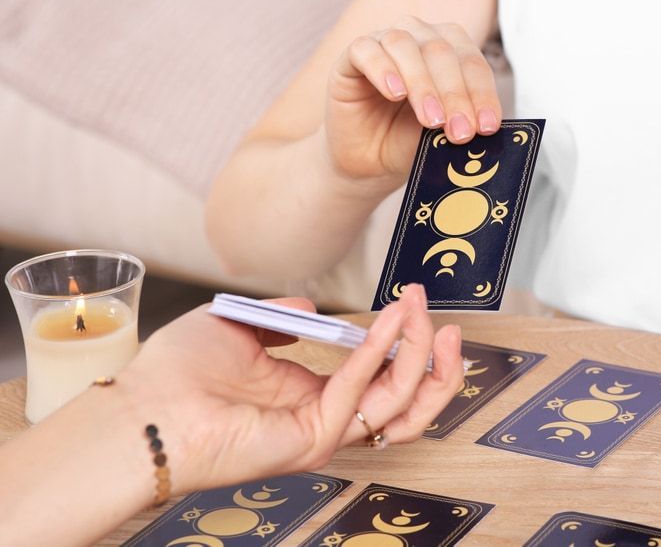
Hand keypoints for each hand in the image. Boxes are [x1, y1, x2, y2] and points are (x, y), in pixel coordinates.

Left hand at [118, 284, 462, 493]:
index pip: (380, 377)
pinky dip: (378, 354)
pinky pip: (360, 395)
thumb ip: (281, 316)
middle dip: (431, 358)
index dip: (404, 341)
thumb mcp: (238, 325)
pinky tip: (385, 323)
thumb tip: (311, 309)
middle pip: (405, 398)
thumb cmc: (176, 373)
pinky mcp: (312, 440)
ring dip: (421, 361)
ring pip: (400, 406)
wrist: (142, 408)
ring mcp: (322, 431)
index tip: (411, 301)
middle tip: (437, 316)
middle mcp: (323, 415)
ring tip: (426, 320)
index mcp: (309, 392)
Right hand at [325, 16, 502, 185]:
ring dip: (422, 84)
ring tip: (431, 121)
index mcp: (451, 49)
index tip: (487, 126)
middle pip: (441, 52)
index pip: (472, 63)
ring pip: (405, 46)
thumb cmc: (409, 141)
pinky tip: (395, 94)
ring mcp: (383, 42)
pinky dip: (383, 70)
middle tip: (461, 132)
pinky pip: (366, 51)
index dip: (482, 94)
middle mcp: (419, 37)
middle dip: (455, 94)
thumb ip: (461, 122)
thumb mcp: (443, 135)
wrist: (368, 161)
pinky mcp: (351, 56)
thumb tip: (485, 125)